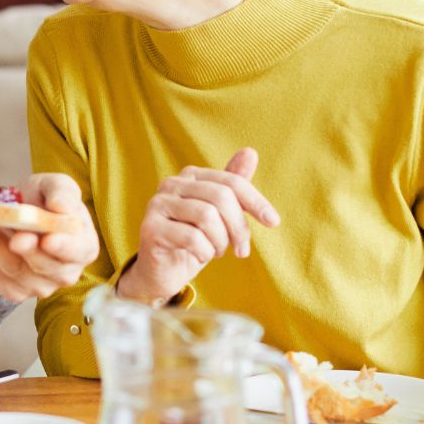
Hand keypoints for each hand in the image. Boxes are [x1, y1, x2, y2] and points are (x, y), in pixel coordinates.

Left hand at [0, 173, 98, 301]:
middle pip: (44, 265)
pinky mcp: (12, 290)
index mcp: (82, 246)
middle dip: (27, 250)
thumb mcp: (54, 186)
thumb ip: (63, 193)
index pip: (77, 250)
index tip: (48, 239)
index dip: (64, 246)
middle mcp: (64, 272)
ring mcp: (38, 285)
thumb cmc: (43, 201)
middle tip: (14, 237)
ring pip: (14, 269)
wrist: (14, 216)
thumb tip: (61, 207)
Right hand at [116, 148, 279, 305]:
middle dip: (239, 227)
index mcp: (190, 176)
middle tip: (242, 250)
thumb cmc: (193, 241)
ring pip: (207, 217)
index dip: (256, 201)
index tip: (273, 222)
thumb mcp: (219, 215)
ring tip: (217, 252)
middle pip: (221, 197)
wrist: (161, 271)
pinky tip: (200, 257)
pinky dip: (205, 252)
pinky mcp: (150, 228)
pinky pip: (192, 238)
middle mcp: (172, 184)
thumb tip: (250, 152)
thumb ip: (233, 186)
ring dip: (220, 242)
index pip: (231, 181)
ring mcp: (158, 205)